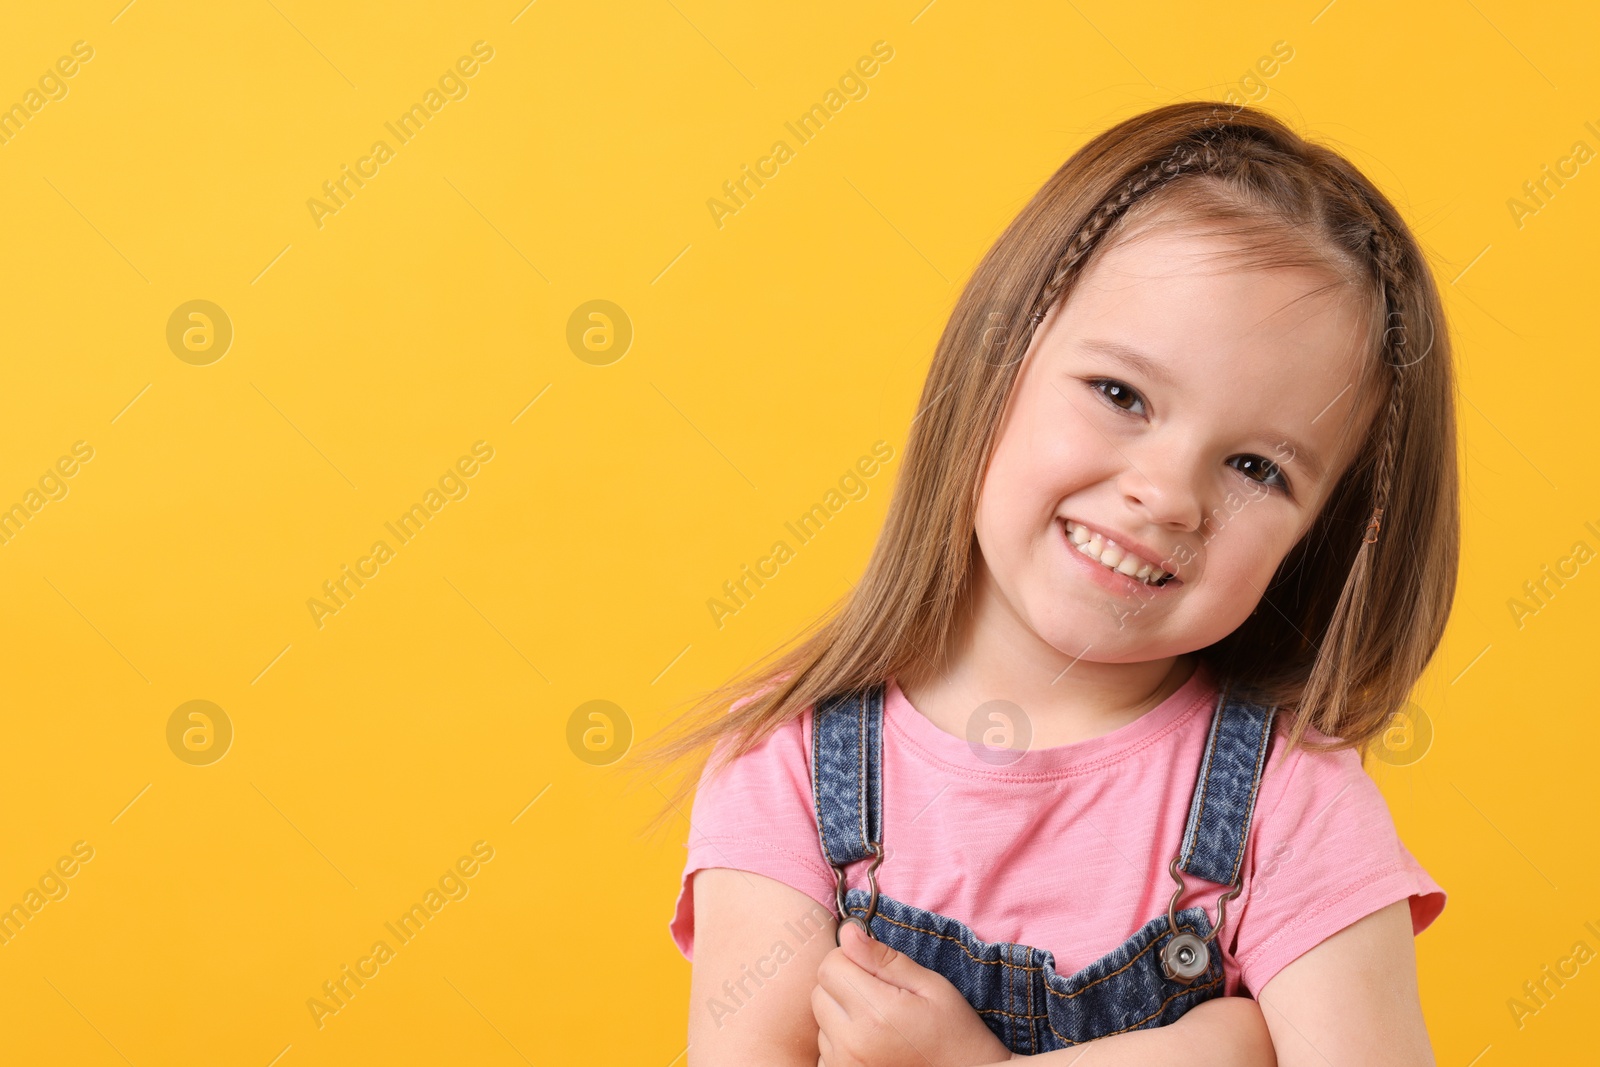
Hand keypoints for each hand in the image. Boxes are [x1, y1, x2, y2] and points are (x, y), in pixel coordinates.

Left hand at [811, 921, 1015, 1066]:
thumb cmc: (954, 1031)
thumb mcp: (930, 986)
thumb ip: (884, 959)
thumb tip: (848, 933)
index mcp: (875, 1013)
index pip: (829, 966)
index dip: (849, 958)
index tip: (872, 966)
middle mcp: (852, 1042)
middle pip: (820, 991)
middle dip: (842, 983)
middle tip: (877, 992)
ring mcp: (844, 1065)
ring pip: (820, 1019)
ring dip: (840, 1013)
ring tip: (877, 1020)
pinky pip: (824, 1047)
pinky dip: (839, 1040)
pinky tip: (869, 1041)